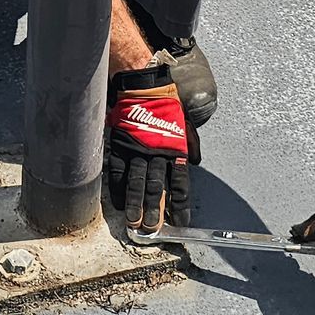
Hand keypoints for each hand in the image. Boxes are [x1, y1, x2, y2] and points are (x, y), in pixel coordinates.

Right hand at [104, 63, 197, 233]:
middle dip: (155, 211)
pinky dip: (118, 189)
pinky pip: (118, 172)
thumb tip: (195, 163)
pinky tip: (118, 202)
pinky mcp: (120, 146)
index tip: (180, 221)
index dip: (180, 205)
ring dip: (136, 205)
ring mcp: (137, 151)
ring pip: (137, 183)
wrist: (142, 85)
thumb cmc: (166, 103)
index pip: (180, 184)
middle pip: (157, 188)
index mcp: (175, 150)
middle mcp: (157, 154)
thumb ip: (190, 144)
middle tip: (152, 229)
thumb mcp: (185, 122)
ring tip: (134, 223)